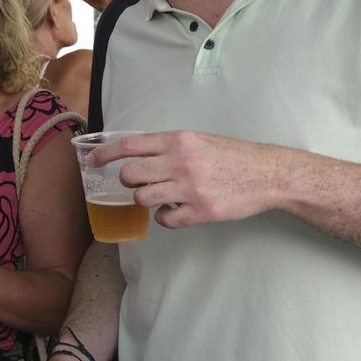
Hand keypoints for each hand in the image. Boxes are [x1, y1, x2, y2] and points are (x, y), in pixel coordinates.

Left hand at [89, 131, 280, 228]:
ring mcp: (190, 188)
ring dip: (145, 199)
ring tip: (160, 196)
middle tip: (138, 183)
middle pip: (129, 175)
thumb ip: (168, 147)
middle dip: (127, 181)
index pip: (129, 145)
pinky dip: (165, 217)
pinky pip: (165, 219)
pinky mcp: (201, 211)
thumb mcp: (198, 141)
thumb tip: (136, 154)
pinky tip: (176, 210)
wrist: (268, 174)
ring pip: (142, 198)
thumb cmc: (232, 156)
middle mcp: (180, 162)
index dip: (104, 154)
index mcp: (178, 141)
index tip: (91, 161)